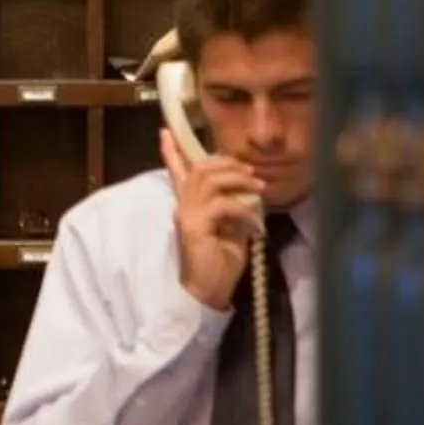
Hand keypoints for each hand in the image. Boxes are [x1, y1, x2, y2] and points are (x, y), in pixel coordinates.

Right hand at [163, 127, 264, 311]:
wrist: (207, 292)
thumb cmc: (219, 265)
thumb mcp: (232, 231)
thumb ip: (234, 210)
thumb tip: (250, 195)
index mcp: (189, 207)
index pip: (178, 174)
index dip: (171, 152)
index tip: (165, 132)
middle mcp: (182, 206)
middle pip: (200, 169)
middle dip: (227, 163)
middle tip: (251, 170)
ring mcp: (186, 215)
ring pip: (208, 180)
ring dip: (237, 179)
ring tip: (258, 186)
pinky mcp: (194, 226)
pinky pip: (220, 204)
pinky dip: (241, 207)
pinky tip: (253, 220)